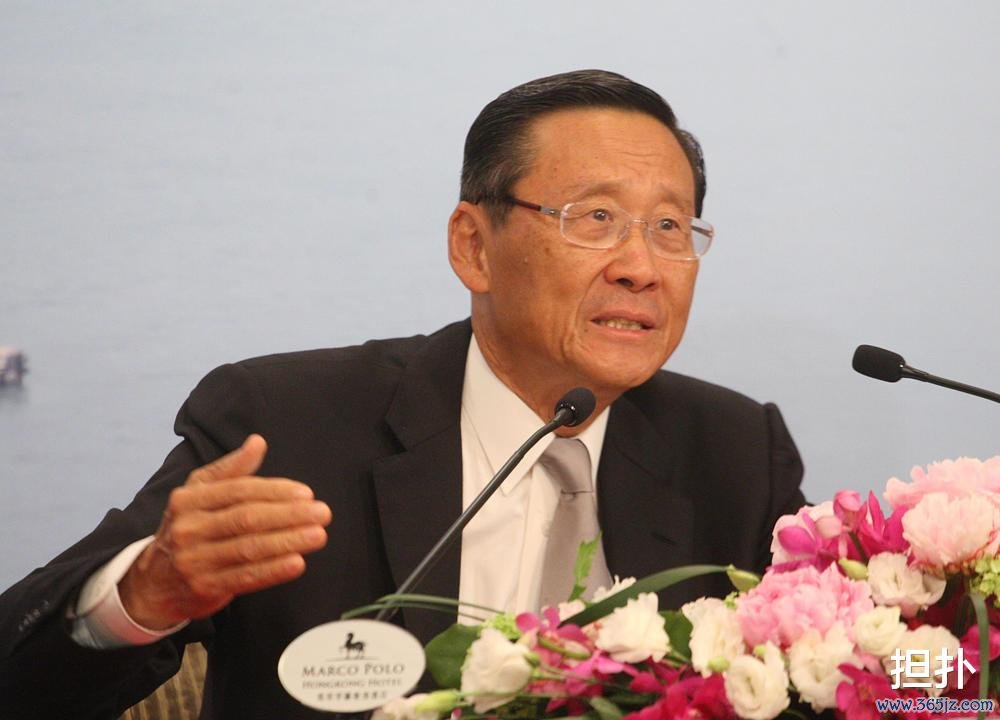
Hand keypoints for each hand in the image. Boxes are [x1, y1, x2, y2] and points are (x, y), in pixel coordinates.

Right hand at [118, 434, 331, 629]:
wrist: (153, 583)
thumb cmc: (188, 529)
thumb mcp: (199, 493)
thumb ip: (231, 469)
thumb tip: (258, 442)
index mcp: (189, 499)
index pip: (239, 491)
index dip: (275, 491)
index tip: (306, 494)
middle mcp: (189, 528)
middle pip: (246, 519)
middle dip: (289, 515)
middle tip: (323, 513)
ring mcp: (194, 560)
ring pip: (249, 548)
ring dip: (289, 541)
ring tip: (319, 535)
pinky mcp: (204, 588)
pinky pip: (245, 578)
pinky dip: (274, 570)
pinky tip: (298, 563)